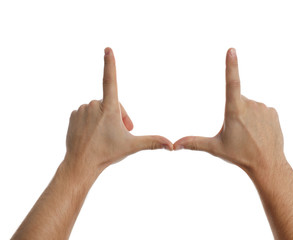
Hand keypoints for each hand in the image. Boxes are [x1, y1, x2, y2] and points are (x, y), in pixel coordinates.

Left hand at [65, 47, 172, 174]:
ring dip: (104, 118)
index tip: (107, 49)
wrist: (81, 164)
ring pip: (98, 108)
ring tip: (104, 135)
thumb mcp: (132, 146)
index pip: (110, 81)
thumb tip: (172, 145)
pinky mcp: (73, 115)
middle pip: (111, 103)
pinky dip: (92, 120)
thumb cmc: (107, 154)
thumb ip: (152, 142)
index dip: (110, 64)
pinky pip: (87, 112)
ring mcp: (82, 110)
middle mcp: (93, 105)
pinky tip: (92, 133)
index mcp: (109, 109)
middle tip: (119, 132)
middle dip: (118, 115)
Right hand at [174, 48, 286, 176]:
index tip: (231, 50)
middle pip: (237, 101)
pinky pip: (261, 110)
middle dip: (235, 113)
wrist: (267, 164)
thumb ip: (194, 143)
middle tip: (239, 134)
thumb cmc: (239, 156)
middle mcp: (251, 105)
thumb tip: (174, 145)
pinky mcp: (273, 112)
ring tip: (250, 135)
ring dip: (247, 116)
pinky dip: (258, 119)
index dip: (231, 65)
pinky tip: (260, 133)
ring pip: (249, 106)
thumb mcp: (215, 148)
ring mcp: (264, 107)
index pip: (232, 83)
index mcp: (235, 110)